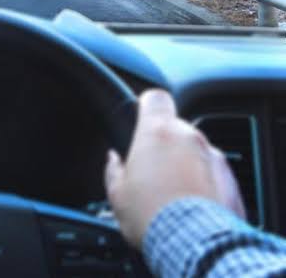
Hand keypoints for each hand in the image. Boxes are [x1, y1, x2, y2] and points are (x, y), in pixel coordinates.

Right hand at [104, 89, 245, 247]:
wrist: (194, 245)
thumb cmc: (151, 215)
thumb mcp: (117, 194)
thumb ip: (113, 169)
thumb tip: (113, 161)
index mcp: (157, 132)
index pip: (155, 97)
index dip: (146, 105)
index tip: (140, 116)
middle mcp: (189, 137)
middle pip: (175, 128)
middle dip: (164, 145)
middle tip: (151, 171)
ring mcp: (214, 157)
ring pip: (195, 152)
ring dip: (185, 165)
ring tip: (171, 195)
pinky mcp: (230, 180)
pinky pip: (212, 174)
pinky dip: (203, 184)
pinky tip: (189, 207)